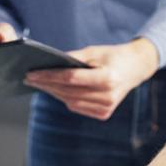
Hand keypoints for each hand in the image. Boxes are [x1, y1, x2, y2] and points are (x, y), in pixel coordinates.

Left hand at [25, 38, 159, 120]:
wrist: (135, 68)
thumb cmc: (113, 56)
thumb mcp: (93, 51)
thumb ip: (72, 58)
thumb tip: (48, 64)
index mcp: (107, 78)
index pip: (70, 78)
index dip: (49, 76)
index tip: (32, 73)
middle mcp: (107, 96)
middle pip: (68, 92)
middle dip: (47, 85)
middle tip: (30, 79)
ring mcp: (106, 108)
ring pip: (70, 102)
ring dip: (53, 93)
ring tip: (39, 84)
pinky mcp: (104, 114)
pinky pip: (78, 107)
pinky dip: (66, 99)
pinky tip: (55, 91)